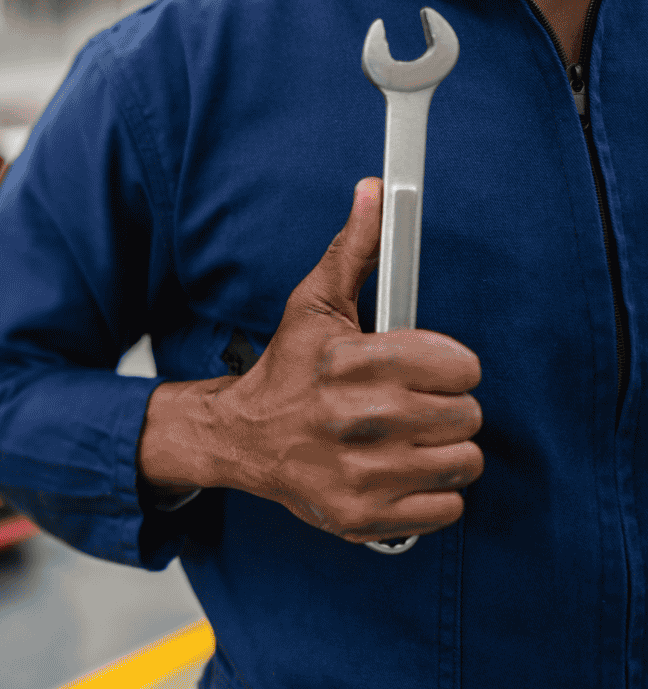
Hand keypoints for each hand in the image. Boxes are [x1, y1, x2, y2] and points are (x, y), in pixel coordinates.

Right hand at [139, 177, 482, 543]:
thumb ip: (354, 249)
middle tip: (408, 407)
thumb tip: (374, 191)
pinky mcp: (362, 516)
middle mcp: (355, 420)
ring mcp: (359, 473)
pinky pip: (446, 509)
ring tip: (405, 441)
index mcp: (351, 363)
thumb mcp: (314, 306)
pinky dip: (431, 497)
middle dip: (444, 409)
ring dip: (441, 452)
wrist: (241, 440)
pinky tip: (398, 474)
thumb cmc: (289, 371)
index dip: (448, 367)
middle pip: (467, 416)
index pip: (459, 366)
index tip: (424, 371)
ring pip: (463, 463)